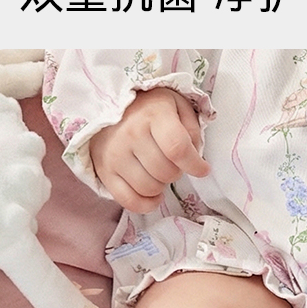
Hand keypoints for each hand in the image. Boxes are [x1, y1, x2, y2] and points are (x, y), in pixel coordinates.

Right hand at [90, 87, 209, 210]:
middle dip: (177, 172)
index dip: (194, 164)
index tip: (202, 169)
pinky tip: (153, 194)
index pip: (177, 148)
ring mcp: (114, 154)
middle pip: (165, 172)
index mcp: (152, 114)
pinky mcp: (103, 170)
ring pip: (149, 188)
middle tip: (173, 163)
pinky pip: (129, 201)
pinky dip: (145, 203)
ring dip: (161, 185)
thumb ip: (191, 128)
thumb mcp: (176, 104)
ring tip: (159, 171)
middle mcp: (130, 134)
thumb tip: (195, 157)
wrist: (106, 103)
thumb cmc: (147, 107)